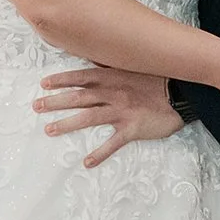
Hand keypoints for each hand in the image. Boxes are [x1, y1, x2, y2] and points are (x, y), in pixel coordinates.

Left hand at [35, 67, 183, 167]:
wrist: (183, 94)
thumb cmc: (158, 80)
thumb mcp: (135, 67)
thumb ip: (114, 65)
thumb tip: (96, 58)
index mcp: (112, 77)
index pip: (81, 77)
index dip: (62, 80)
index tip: (44, 84)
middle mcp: (113, 93)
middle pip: (79, 98)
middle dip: (56, 102)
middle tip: (36, 106)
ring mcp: (121, 112)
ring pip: (89, 118)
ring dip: (67, 124)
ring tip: (49, 130)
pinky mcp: (132, 128)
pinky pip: (113, 143)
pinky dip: (99, 153)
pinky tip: (86, 162)